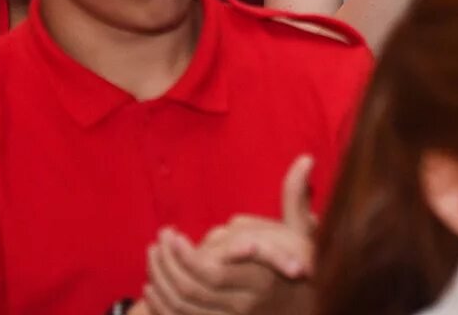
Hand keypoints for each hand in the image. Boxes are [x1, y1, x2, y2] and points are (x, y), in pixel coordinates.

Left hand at [143, 156, 317, 314]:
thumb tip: (305, 158)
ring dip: (160, 281)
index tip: (171, 235)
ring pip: (182, 308)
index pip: (213, 274)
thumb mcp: (302, 233)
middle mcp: (244, 305)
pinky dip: (161, 306)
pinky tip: (151, 287)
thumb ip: (296, 198)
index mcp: (261, 280)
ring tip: (153, 255)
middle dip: (167, 264)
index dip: (186, 257)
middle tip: (159, 239)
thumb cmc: (304, 265)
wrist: (306, 309)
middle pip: (191, 291)